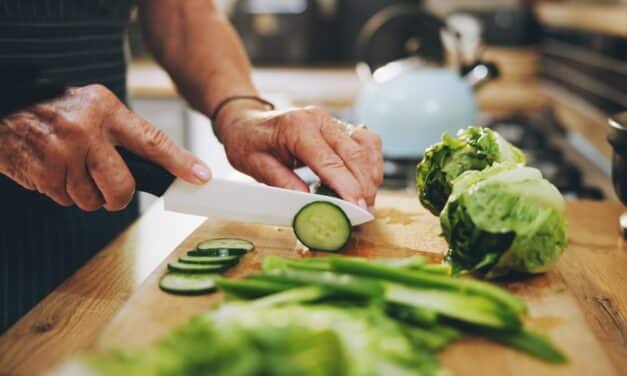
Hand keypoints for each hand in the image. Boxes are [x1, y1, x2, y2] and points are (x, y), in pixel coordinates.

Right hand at [0, 84, 210, 210]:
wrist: (4, 105)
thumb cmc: (54, 108)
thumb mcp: (93, 107)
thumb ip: (121, 134)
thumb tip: (159, 167)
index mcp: (107, 110)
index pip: (153, 141)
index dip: (179, 162)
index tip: (200, 177)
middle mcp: (87, 130)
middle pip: (121, 187)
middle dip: (116, 197)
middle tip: (107, 189)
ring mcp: (63, 152)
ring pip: (90, 200)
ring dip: (83, 193)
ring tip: (69, 166)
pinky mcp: (42, 171)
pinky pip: (64, 200)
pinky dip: (60, 191)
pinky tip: (51, 168)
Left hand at [215, 104, 383, 209]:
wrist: (246, 121)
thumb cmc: (248, 142)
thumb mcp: (255, 166)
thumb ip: (283, 183)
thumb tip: (309, 204)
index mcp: (297, 127)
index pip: (330, 160)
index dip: (347, 186)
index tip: (357, 208)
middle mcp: (319, 119)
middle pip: (354, 154)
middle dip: (364, 186)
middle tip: (365, 213)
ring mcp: (332, 121)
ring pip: (366, 146)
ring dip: (372, 175)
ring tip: (366, 202)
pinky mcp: (339, 126)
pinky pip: (366, 143)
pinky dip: (371, 164)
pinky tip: (366, 183)